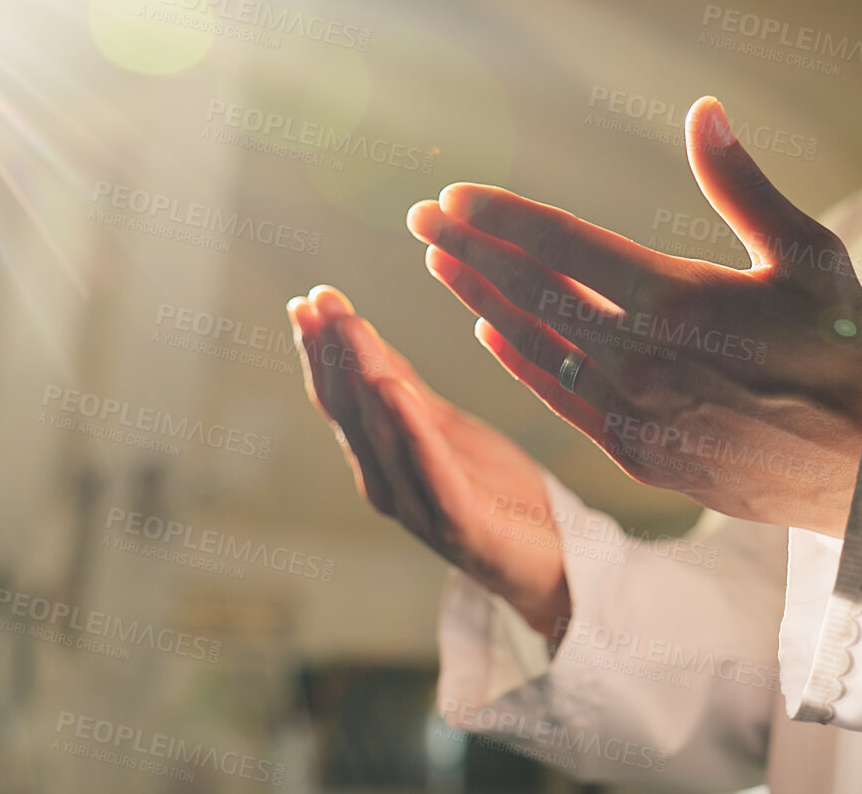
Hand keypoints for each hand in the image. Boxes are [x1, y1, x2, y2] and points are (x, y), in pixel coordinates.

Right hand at [287, 285, 570, 635]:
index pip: (344, 398)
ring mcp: (420, 506)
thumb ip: (405, 393)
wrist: (551, 560)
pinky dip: (409, 429)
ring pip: (382, 435)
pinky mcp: (459, 521)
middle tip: (315, 305)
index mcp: (383, 461)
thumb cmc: (497, 494)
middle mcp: (389, 484)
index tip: (310, 301)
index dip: (323, 350)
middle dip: (332, 355)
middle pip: (353, 413)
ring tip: (350, 331)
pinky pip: (429, 469)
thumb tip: (363, 340)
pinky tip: (394, 391)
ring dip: (363, 377)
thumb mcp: (447, 429)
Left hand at [406, 97, 861, 538]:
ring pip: (536, 348)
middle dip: (471, 252)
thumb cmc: (845, 341)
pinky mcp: (641, 456)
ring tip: (439, 266)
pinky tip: (490, 335)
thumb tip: (703, 109)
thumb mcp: (807, 252)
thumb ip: (742, 183)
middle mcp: (645, 358)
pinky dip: (520, 364)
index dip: (502, 218)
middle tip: (422, 220)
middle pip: (533, 294)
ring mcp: (638, 414)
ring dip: (482, 303)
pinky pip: (562, 401)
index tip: (455, 195)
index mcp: (680, 298)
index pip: (564, 247)